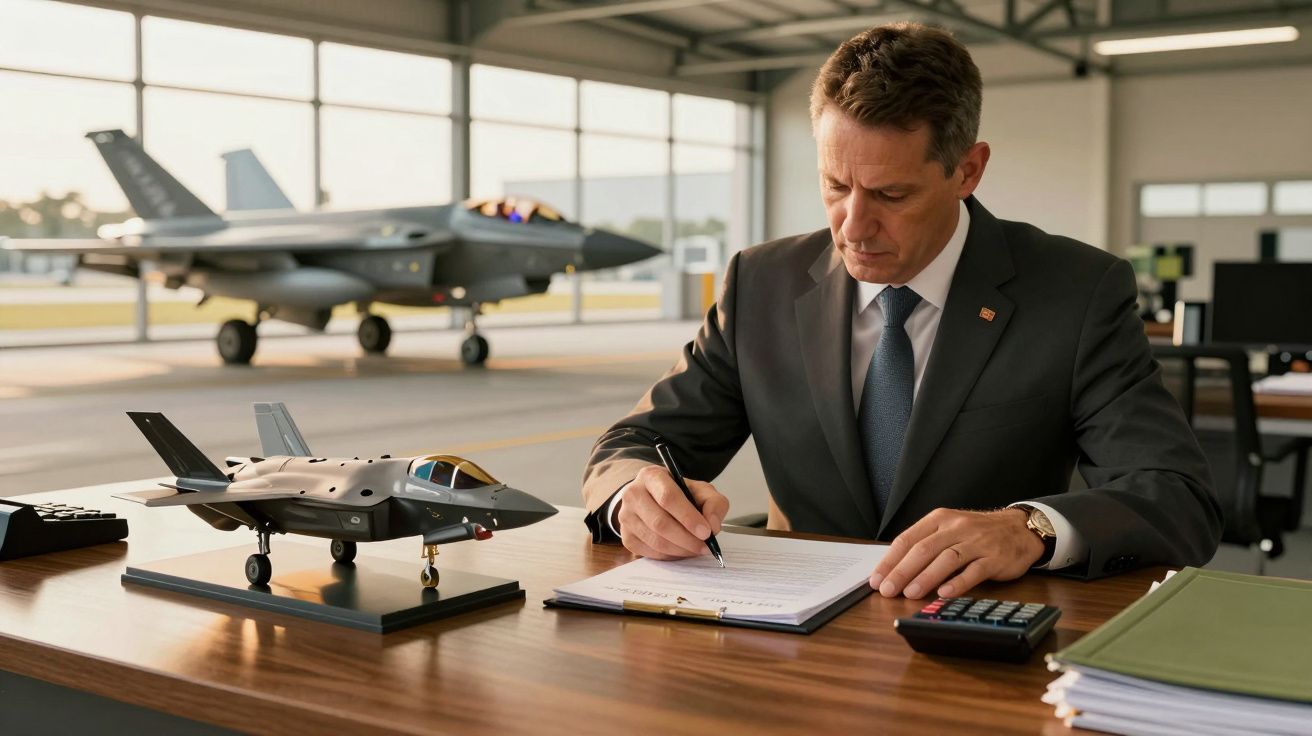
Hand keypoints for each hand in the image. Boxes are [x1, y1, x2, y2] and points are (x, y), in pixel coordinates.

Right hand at [616, 465, 728, 560]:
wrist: (653, 499)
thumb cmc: (679, 494)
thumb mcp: (700, 490)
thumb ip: (714, 503)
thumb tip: (713, 526)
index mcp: (651, 476)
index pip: (668, 497)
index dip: (688, 517)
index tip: (706, 532)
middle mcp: (633, 494)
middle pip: (660, 522)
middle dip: (687, 539)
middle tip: (705, 546)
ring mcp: (626, 516)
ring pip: (655, 541)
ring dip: (680, 550)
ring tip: (696, 549)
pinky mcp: (626, 536)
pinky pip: (650, 552)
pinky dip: (669, 556)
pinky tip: (681, 550)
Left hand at [868, 508, 1043, 598]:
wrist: (1019, 529)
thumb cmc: (977, 533)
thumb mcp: (949, 529)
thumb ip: (926, 544)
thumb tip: (894, 569)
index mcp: (940, 519)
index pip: (908, 539)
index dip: (890, 560)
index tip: (876, 579)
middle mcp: (956, 528)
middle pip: (924, 549)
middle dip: (902, 571)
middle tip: (888, 590)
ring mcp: (977, 542)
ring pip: (946, 559)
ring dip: (926, 577)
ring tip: (910, 593)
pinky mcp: (995, 558)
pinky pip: (974, 571)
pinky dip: (958, 583)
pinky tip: (945, 593)